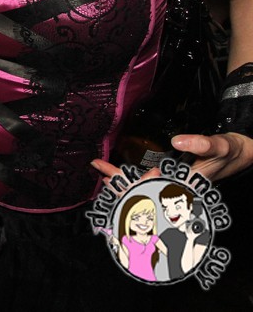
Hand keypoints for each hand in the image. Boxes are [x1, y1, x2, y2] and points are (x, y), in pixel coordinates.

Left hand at [91, 131, 252, 186]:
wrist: (241, 156)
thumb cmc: (231, 152)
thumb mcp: (220, 145)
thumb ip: (202, 144)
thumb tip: (177, 140)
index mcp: (188, 188)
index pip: (153, 192)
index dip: (133, 186)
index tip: (114, 175)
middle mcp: (180, 193)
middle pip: (144, 195)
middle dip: (119, 186)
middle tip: (98, 168)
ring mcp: (177, 190)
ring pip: (144, 192)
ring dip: (123, 185)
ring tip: (102, 173)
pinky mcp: (175, 185)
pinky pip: (149, 187)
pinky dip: (132, 183)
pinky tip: (118, 177)